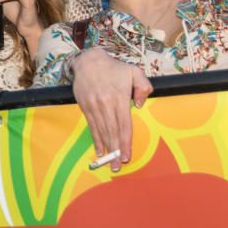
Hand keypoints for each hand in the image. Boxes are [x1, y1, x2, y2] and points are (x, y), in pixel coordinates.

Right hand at [71, 48, 152, 171]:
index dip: (126, 142)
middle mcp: (105, 103)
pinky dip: (96, 139)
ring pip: (101, 130)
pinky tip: (99, 150)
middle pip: (112, 131)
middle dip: (116, 150)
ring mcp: (94, 106)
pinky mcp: (85, 106)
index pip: (124, 124)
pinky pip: (91, 126)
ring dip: (106, 148)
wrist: (88, 61)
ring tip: (110, 162)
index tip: (128, 155)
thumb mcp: (134, 71)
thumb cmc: (114, 68)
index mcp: (119, 97)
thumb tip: (140, 105)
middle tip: (119, 166)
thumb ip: (143, 86)